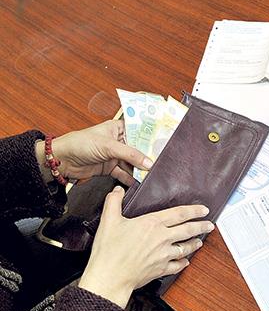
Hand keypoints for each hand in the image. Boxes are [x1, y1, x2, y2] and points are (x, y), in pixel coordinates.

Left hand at [35, 119, 151, 185]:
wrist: (61, 160)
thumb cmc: (79, 143)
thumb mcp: (108, 146)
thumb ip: (130, 155)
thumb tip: (149, 162)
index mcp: (118, 128)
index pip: (139, 131)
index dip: (151, 137)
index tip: (165, 143)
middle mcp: (118, 141)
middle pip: (139, 149)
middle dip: (148, 157)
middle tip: (160, 163)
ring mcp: (115, 155)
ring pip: (133, 163)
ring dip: (140, 169)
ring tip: (151, 175)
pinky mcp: (110, 167)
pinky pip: (125, 173)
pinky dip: (131, 178)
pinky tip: (138, 182)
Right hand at [78, 186, 213, 307]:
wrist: (110, 277)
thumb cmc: (109, 251)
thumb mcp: (109, 221)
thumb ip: (113, 202)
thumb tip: (117, 191)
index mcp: (152, 224)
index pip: (179, 214)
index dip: (194, 210)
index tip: (204, 210)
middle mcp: (162, 238)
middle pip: (188, 230)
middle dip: (201, 226)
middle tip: (210, 225)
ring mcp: (164, 255)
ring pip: (186, 247)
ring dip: (194, 244)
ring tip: (200, 241)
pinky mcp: (161, 269)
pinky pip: (177, 265)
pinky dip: (183, 262)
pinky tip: (185, 261)